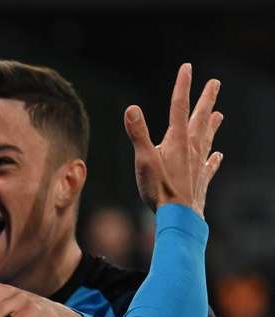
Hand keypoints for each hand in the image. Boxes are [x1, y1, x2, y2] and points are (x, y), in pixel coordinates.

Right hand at [124, 63, 223, 216]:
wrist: (179, 216)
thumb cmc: (160, 189)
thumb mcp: (144, 160)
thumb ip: (138, 134)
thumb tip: (130, 109)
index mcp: (177, 140)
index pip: (179, 107)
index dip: (182, 86)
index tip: (188, 68)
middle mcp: (192, 148)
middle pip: (200, 118)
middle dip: (206, 100)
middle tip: (215, 83)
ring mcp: (199, 164)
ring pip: (208, 138)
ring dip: (212, 125)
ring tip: (219, 114)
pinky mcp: (201, 180)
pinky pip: (210, 166)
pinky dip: (214, 159)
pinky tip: (218, 155)